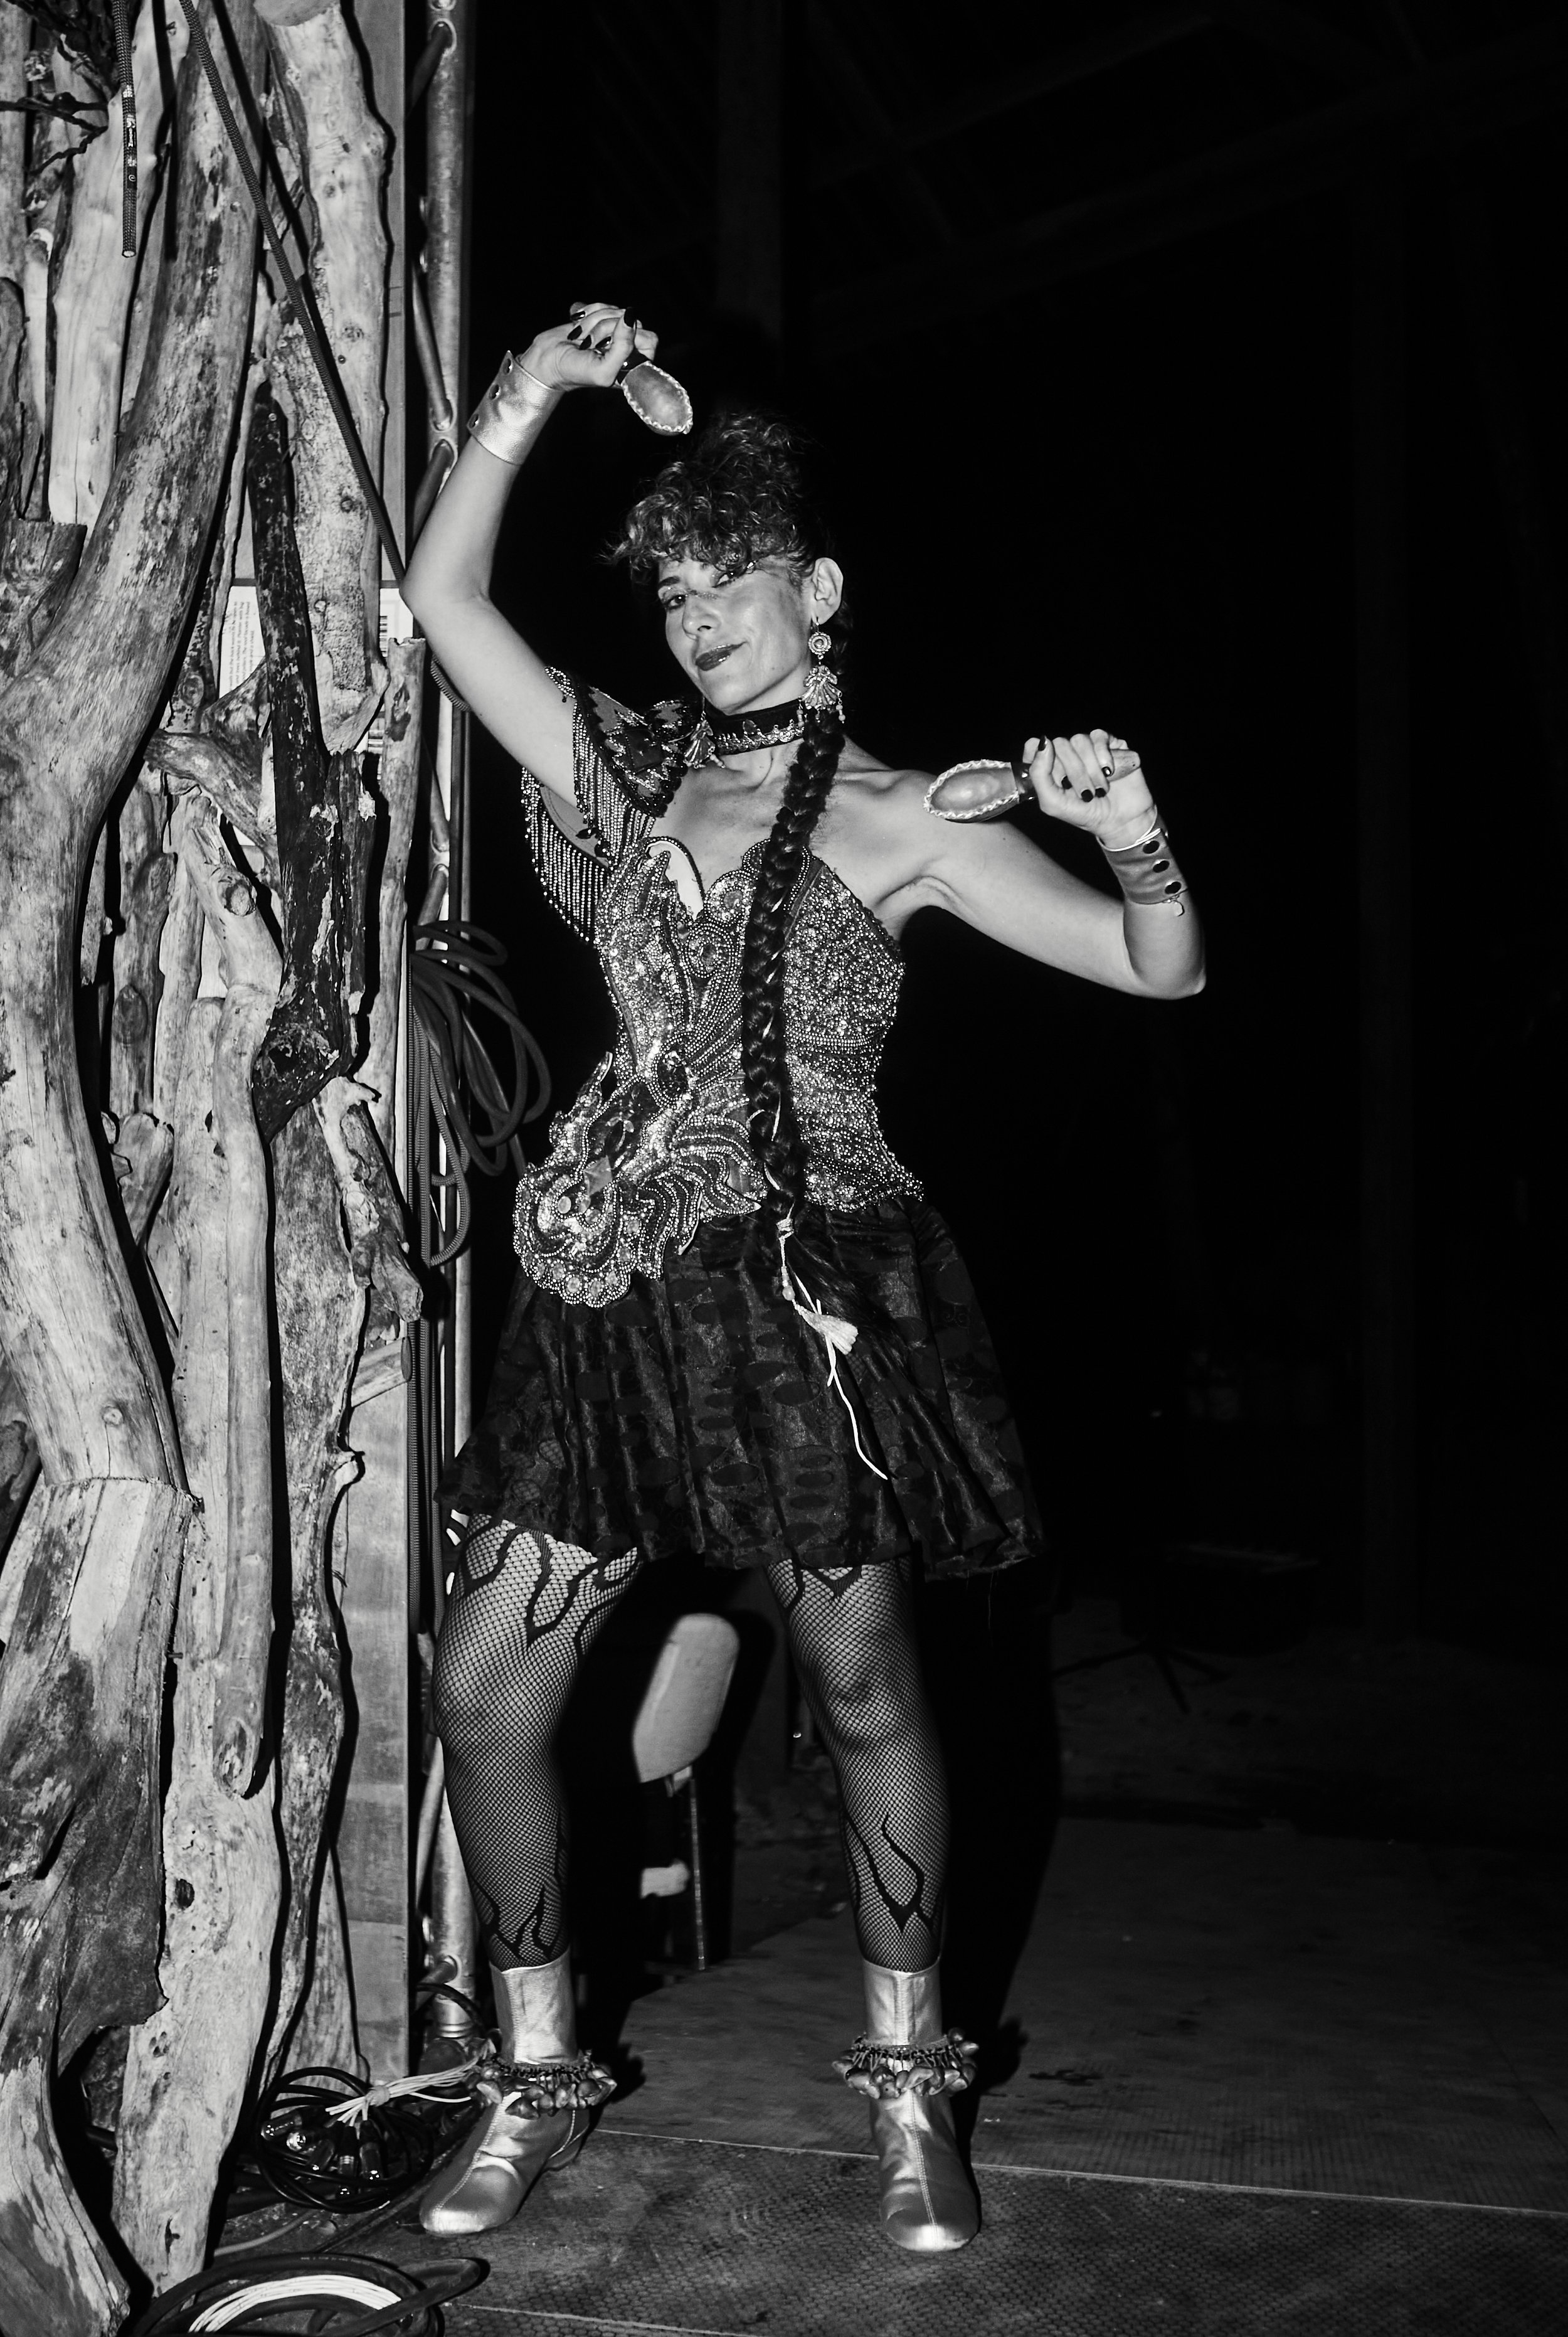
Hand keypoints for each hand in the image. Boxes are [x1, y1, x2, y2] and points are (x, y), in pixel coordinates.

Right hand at [522, 302, 657, 392]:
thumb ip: (623, 348)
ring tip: (582, 338)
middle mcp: (626, 347)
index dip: (630, 337)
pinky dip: (587, 312)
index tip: (609, 348)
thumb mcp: (604, 371)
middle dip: (608, 328)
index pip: (650, 339)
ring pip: (616, 310)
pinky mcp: (598, 317)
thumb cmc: (575, 372)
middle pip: (633, 321)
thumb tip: (630, 316)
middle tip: (591, 344)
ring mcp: (612, 331)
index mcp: (633, 364)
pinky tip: (577, 325)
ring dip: (594, 321)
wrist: (546, 361)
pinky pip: (601, 304)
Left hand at [1021, 728, 1153, 846]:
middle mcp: (1066, 754)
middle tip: (1087, 795)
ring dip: (1091, 769)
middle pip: (1059, 744)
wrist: (1121, 820)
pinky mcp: (1108, 743)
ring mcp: (1087, 747)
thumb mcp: (1053, 803)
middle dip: (1074, 773)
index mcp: (1048, 767)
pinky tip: (1110, 773)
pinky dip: (1104, 756)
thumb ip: (1039, 774)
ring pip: (1079, 740)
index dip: (1040, 757)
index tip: (1055, 779)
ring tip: (1101, 790)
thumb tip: (1043, 742)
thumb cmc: (1085, 814)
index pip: (1033, 746)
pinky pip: (1098, 736)